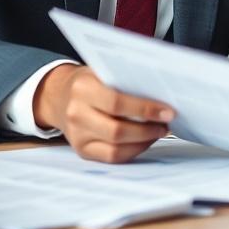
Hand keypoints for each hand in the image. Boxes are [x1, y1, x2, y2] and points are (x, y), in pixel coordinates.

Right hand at [33, 64, 175, 162]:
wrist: (60, 96)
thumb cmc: (90, 81)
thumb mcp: (102, 71)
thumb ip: (126, 79)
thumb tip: (162, 91)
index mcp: (83, 88)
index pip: (117, 102)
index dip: (145, 109)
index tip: (168, 111)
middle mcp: (76, 113)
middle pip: (117, 129)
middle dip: (148, 129)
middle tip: (167, 122)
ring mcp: (77, 135)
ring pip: (116, 147)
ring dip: (144, 141)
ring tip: (160, 130)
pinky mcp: (82, 150)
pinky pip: (112, 157)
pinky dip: (133, 150)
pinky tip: (145, 140)